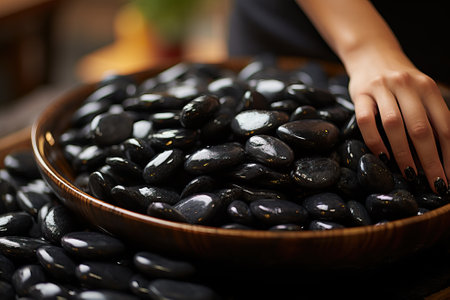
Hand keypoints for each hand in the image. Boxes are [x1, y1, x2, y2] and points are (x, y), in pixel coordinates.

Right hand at [347, 52, 449, 194]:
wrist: (371, 54)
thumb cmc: (400, 82)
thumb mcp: (420, 93)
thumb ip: (430, 117)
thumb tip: (441, 157)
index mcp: (427, 87)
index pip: (445, 125)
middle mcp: (407, 85)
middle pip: (421, 128)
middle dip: (430, 160)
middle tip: (434, 184)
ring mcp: (381, 88)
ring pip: (394, 125)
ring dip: (403, 154)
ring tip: (410, 175)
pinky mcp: (360, 94)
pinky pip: (366, 121)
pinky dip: (375, 142)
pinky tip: (382, 158)